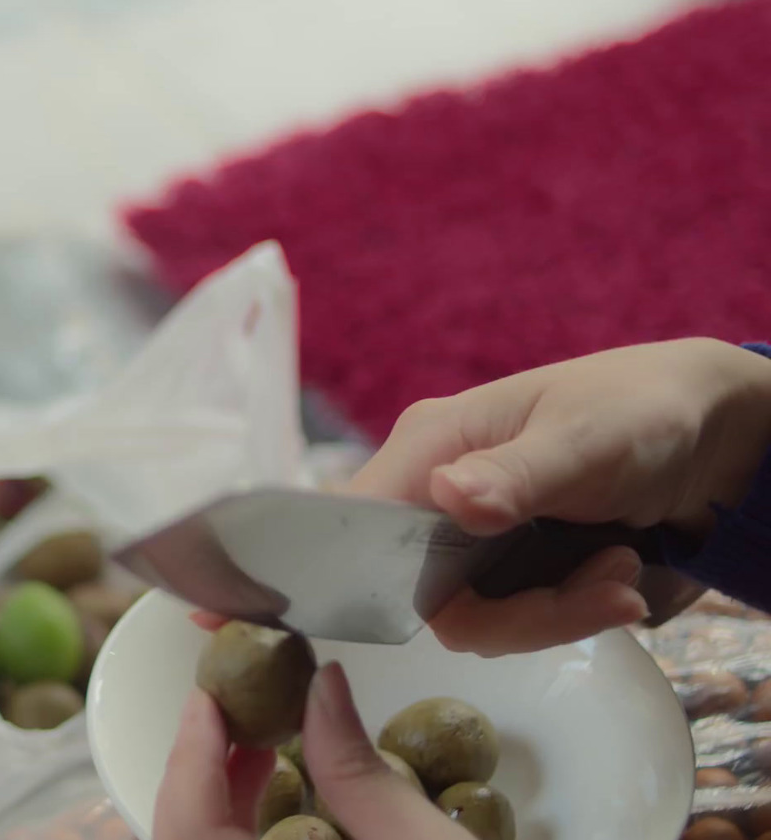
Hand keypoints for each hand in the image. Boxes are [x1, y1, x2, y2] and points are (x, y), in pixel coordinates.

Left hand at [154, 661, 467, 839]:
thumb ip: (358, 768)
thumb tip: (323, 682)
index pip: (185, 822)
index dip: (189, 752)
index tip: (203, 695)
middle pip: (187, 832)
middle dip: (200, 766)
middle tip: (228, 705)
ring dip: (224, 794)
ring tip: (258, 735)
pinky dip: (247, 822)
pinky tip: (283, 786)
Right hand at [350, 338, 770, 655]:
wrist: (711, 434)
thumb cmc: (639, 409)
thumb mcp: (585, 439)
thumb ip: (516, 474)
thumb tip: (446, 496)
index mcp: (429, 445)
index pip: (362, 524)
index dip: (382, 574)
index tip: (459, 605)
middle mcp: (434, 494)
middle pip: (421, 592)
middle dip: (514, 613)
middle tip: (601, 593)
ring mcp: (470, 535)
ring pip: (470, 616)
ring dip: (553, 614)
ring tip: (621, 572)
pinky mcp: (506, 566)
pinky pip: (509, 619)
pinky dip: (568, 613)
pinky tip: (618, 580)